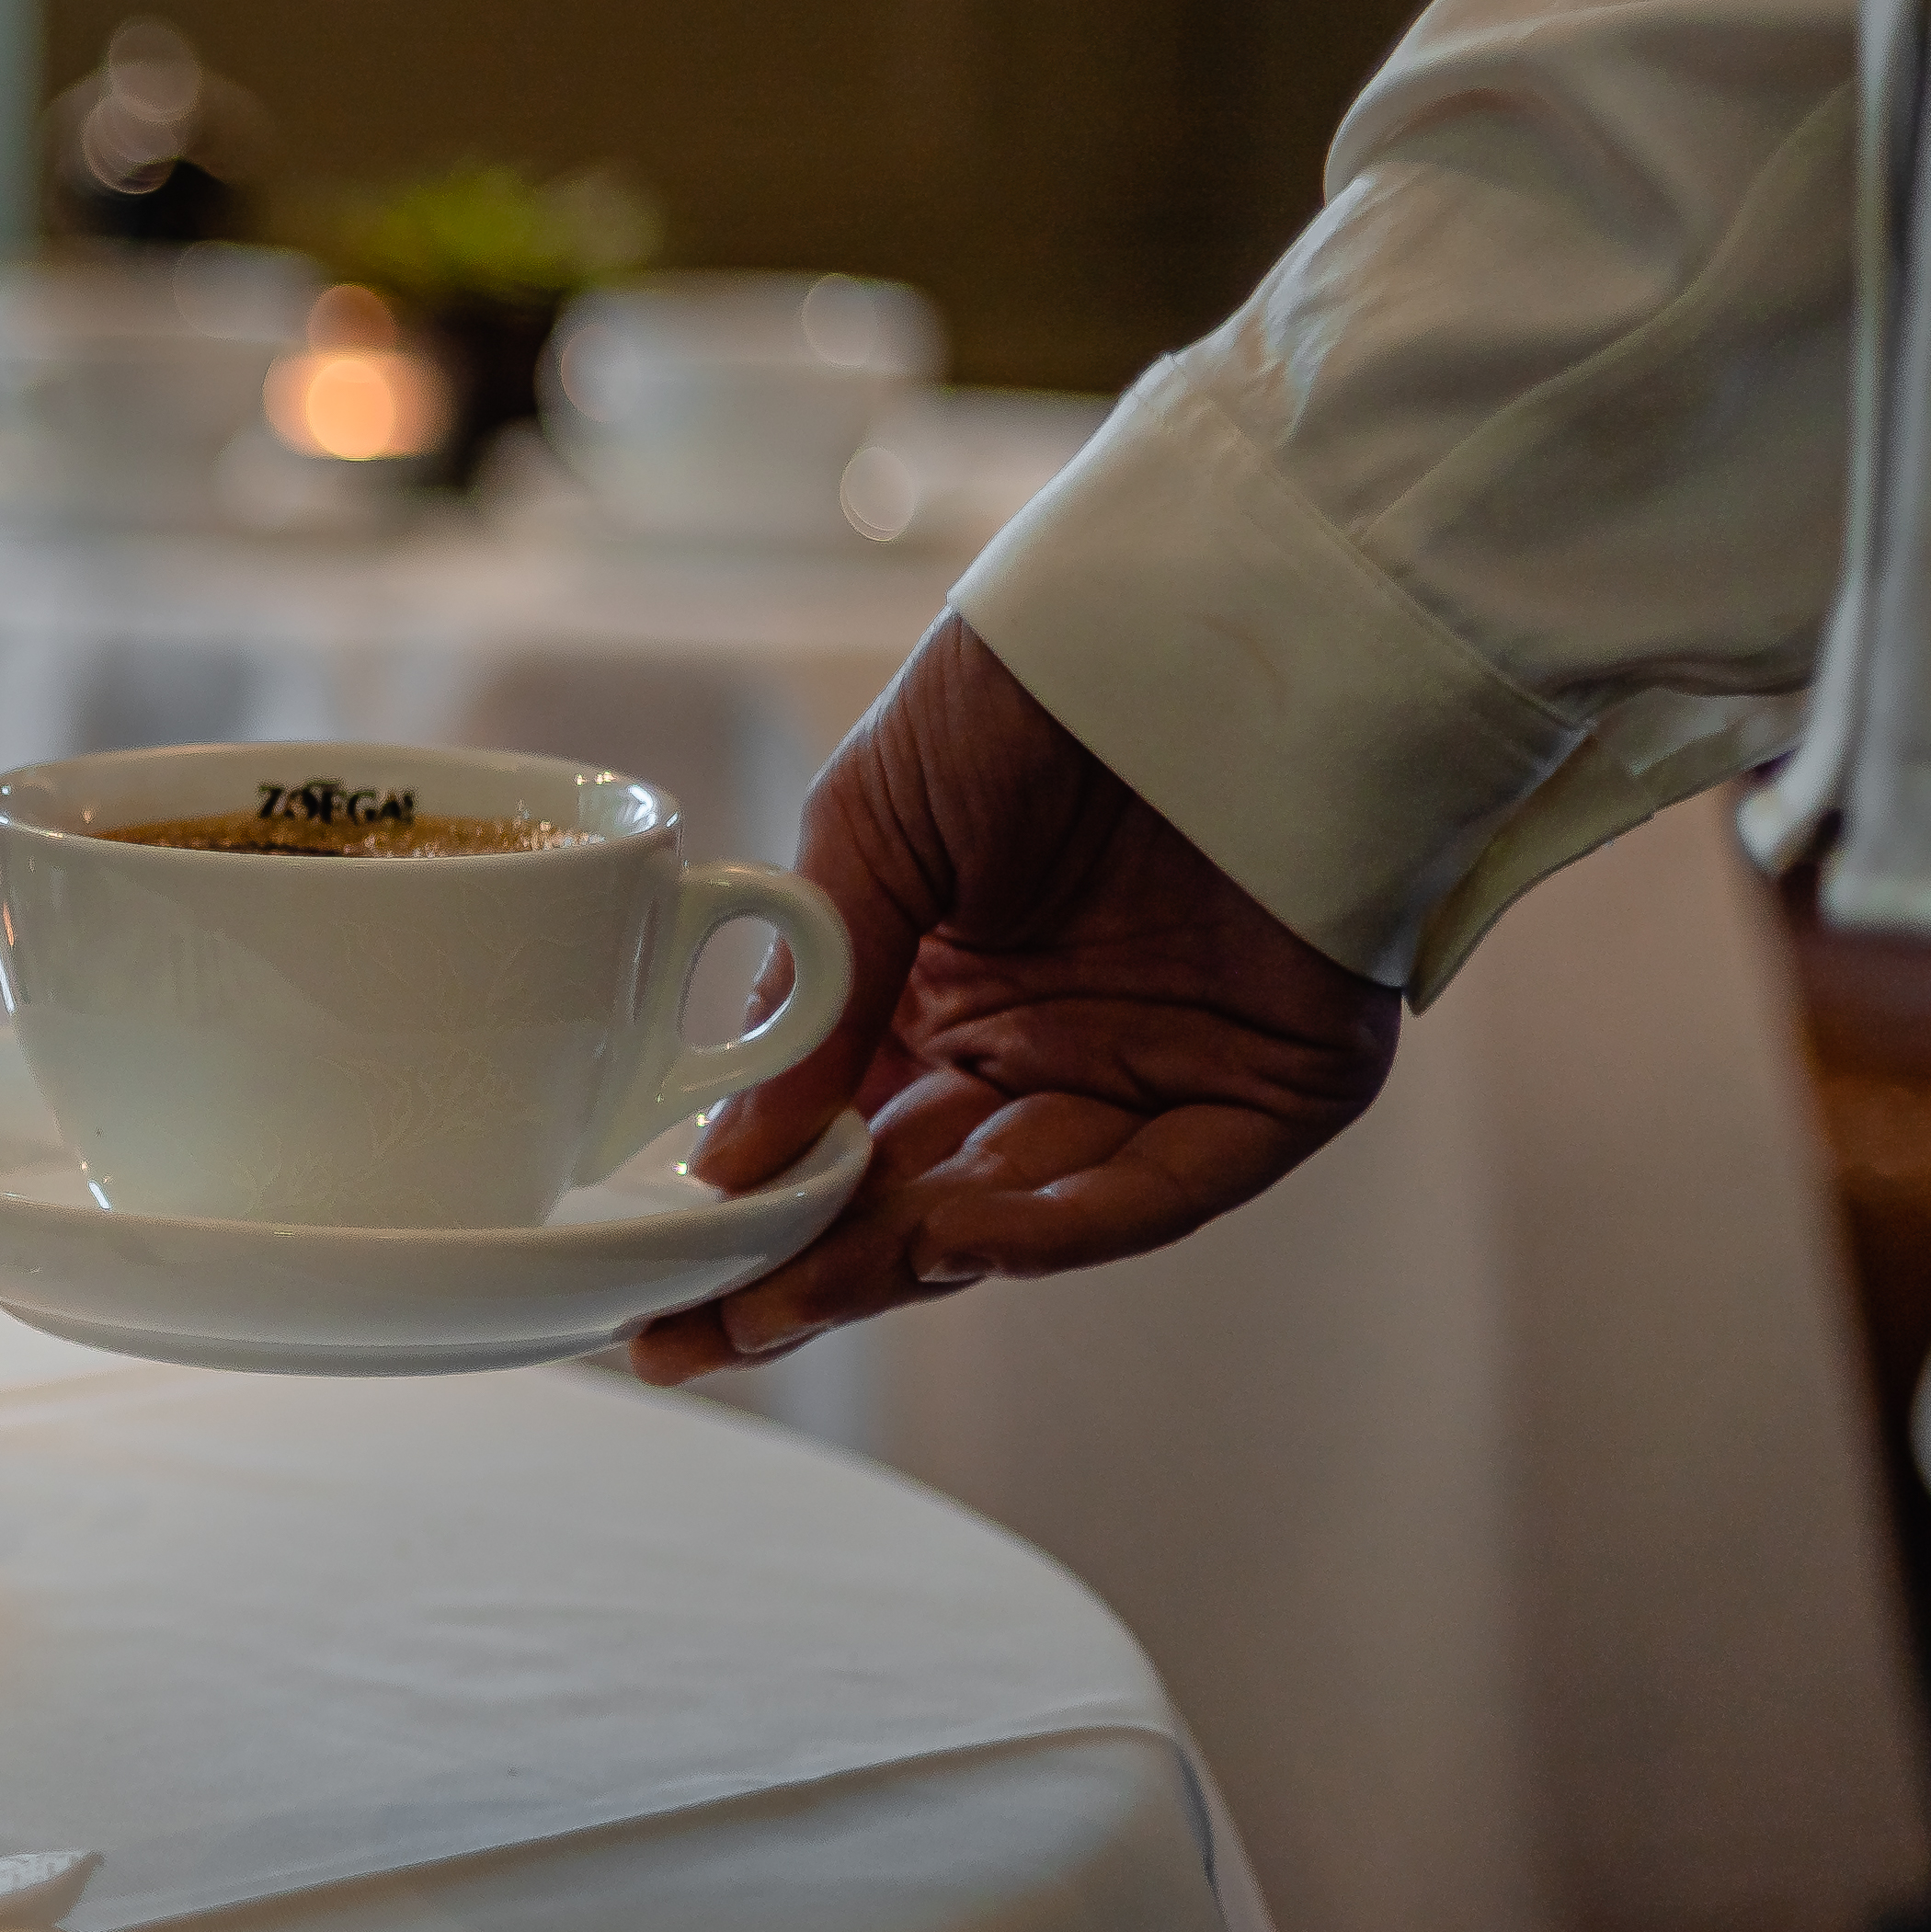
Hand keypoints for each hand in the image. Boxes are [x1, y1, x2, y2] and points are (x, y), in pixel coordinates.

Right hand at [624, 619, 1401, 1374]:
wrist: (1207, 595)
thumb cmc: (1031, 683)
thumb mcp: (870, 827)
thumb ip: (809, 1000)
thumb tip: (725, 1159)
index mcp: (945, 997)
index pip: (845, 1146)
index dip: (756, 1219)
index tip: (657, 1285)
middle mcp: (1047, 1053)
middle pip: (918, 1200)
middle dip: (807, 1273)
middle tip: (695, 1336)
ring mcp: (1156, 1075)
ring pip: (1023, 1213)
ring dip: (906, 1263)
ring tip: (788, 1296)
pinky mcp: (1272, 1086)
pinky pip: (1162, 1189)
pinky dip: (1066, 1226)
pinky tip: (960, 1236)